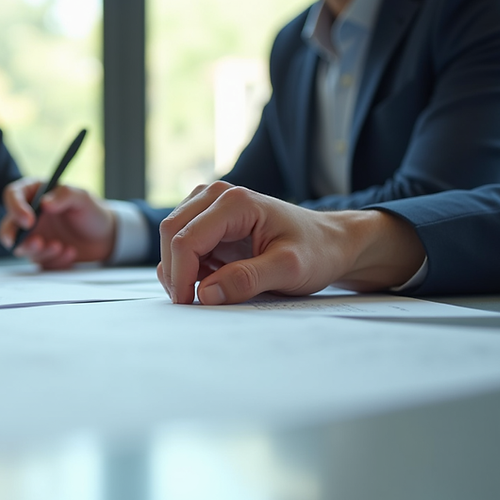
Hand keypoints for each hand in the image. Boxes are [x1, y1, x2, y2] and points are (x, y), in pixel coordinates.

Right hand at [0, 177, 115, 268]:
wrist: (105, 237)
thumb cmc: (92, 212)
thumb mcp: (82, 198)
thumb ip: (64, 195)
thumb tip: (44, 203)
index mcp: (35, 193)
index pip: (13, 195)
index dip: (15, 208)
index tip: (29, 221)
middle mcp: (30, 215)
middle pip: (8, 226)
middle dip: (16, 238)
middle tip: (36, 243)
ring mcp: (34, 236)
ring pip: (22, 248)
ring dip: (39, 251)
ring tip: (60, 246)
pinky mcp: (41, 254)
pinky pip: (39, 262)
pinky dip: (54, 260)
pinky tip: (70, 252)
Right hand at [156, 181, 425, 304]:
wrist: (329, 243)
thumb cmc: (315, 252)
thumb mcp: (288, 270)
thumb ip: (247, 280)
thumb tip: (205, 294)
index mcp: (235, 202)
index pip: (186, 238)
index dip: (180, 275)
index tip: (188, 304)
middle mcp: (216, 195)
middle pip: (171, 232)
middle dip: (175, 271)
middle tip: (191, 302)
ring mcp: (209, 204)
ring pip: (171, 236)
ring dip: (177, 267)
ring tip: (203, 291)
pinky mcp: (207, 218)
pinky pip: (180, 241)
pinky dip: (185, 264)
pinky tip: (207, 279)